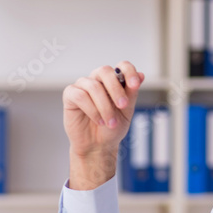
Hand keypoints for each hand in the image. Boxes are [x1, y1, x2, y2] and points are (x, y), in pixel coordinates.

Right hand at [62, 62, 144, 188]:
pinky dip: (92, 109)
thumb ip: (131, 93)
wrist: (98, 146)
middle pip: (105, 71)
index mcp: (113, 81)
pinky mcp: (70, 95)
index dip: (129, 71)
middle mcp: (97, 80)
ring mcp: (83, 86)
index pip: (121, 66)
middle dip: (116, 89)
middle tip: (123, 106)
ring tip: (110, 122)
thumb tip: (141, 75)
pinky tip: (99, 120)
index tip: (135, 84)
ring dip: (105, 106)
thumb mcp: (127, 112)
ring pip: (93, 86)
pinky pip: (80, 96)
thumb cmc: (112, 128)